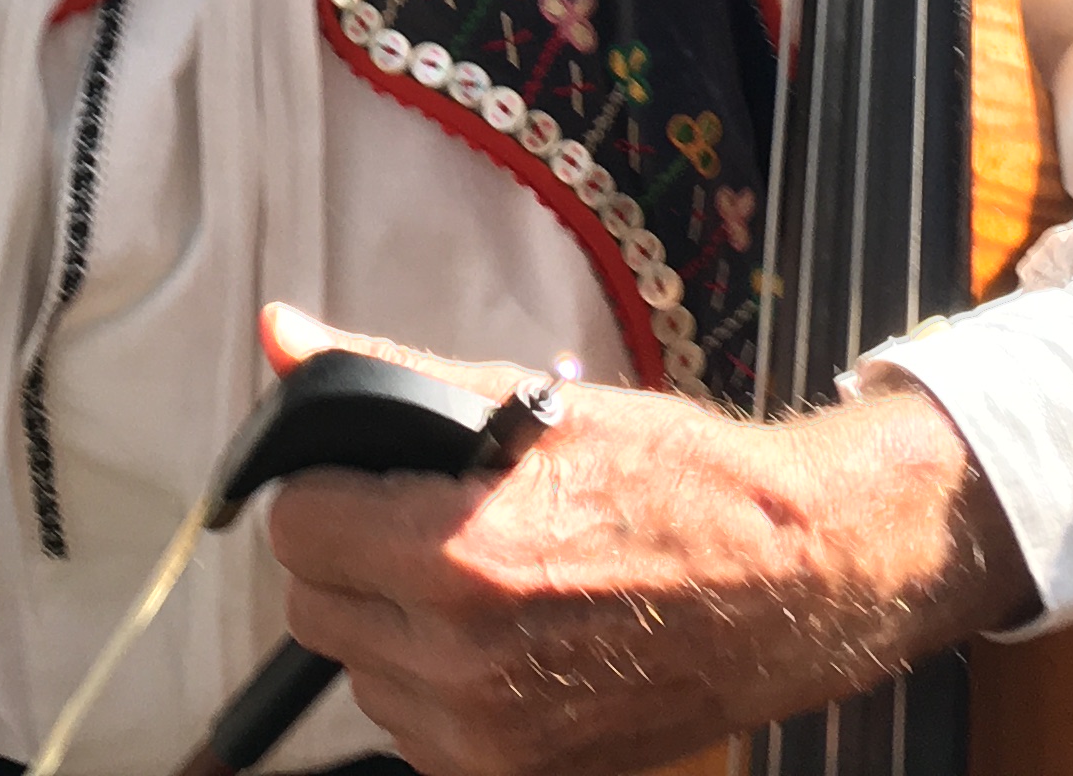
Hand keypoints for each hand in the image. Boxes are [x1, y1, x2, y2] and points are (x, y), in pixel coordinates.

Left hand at [253, 306, 1033, 775]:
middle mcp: (462, 663)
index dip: (329, 490)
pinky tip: (501, 637)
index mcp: (455, 558)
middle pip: (313, 604)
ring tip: (477, 579)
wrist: (791, 584)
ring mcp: (487, 737)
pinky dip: (437, 685)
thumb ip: (387, 379)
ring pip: (361, 671)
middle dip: (353, 554)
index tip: (371, 479)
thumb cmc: (675, 485)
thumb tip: (281, 336)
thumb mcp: (527, 406)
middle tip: (424, 521)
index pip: (295, 526)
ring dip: (393, 625)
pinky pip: (415, 728)